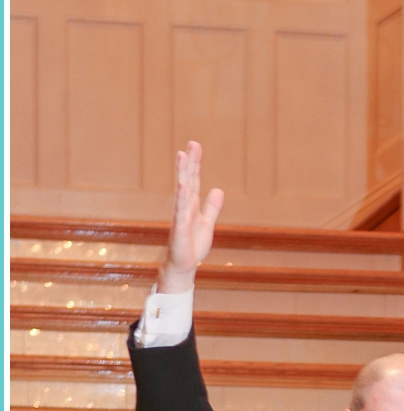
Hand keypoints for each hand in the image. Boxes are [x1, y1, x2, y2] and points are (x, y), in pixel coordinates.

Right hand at [158, 141, 223, 293]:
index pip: (194, 180)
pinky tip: (182, 186)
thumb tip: (218, 189)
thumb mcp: (207, 223)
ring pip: (182, 191)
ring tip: (182, 156)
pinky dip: (181, 199)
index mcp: (191, 204)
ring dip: (182, 173)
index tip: (195, 145)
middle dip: (190, 162)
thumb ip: (212, 207)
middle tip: (192, 143)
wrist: (184, 266)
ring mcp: (180, 216)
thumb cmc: (192, 245)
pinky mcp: (179, 229)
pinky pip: (180, 212)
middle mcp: (184, 207)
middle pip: (187, 180)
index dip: (195, 163)